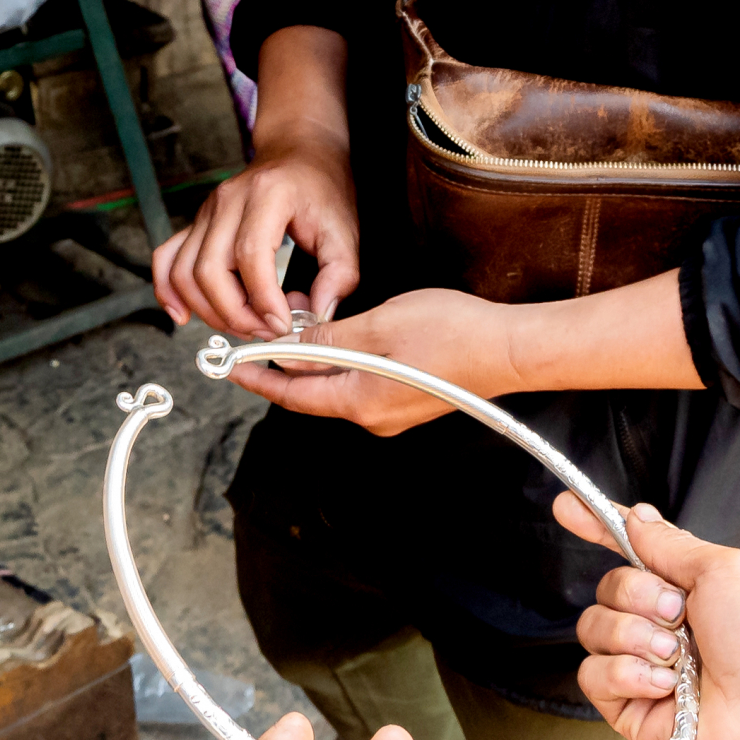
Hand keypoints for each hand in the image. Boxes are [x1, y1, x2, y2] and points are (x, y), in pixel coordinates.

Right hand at [153, 129, 359, 337]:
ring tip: (245, 326)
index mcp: (267, 195)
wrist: (299, 153)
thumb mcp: (345, 231)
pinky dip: (169, 291)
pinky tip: (183, 316)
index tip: (282, 325)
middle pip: (209, 270)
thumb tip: (318, 317)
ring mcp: (206, 212)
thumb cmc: (322, 190)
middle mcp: (228, 200)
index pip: (250, 255)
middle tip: (266, 331)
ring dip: (210, 311)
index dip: (263, 300)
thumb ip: (339, 277)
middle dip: (235, 314)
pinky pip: (167, 259)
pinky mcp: (196, 224)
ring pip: (184, 272)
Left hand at [228, 288, 524, 434]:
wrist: (509, 350)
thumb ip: (331, 338)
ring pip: (338, 387)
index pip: (292, 394)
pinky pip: (362, 385)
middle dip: (285, 362)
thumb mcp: (380, 324)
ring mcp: (392, 414)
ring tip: (304, 322)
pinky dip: (343, 363)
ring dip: (316, 359)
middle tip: (266, 328)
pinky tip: (343, 337)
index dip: (258, 376)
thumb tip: (292, 348)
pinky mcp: (409, 403)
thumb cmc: (453, 333)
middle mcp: (372, 417)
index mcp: (359, 401)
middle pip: (313, 392)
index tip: (231, 364)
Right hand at [554, 495, 739, 739]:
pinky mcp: (625, 704)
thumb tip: (636, 517)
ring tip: (675, 656)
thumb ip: (669, 543)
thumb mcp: (722, 570)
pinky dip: (628, 675)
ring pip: (592, 628)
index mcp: (683, 588)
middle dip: (639, 596)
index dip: (596, 527)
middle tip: (678, 615)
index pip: (629, 551)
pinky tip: (665, 686)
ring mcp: (639, 664)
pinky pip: (592, 674)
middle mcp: (658, 624)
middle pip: (607, 588)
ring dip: (635, 637)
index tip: (565, 507)